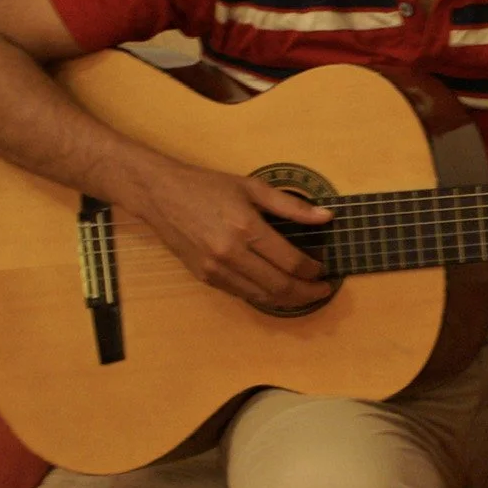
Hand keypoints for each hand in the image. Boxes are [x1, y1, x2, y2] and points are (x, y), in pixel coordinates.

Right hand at [119, 157, 332, 309]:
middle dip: (306, 293)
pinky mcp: (205, 277)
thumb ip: (292, 206)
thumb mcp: (252, 187)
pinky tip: (275, 290)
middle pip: (279, 286)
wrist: (160, 195)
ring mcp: (215, 269)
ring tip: (304, 294)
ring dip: (287, 300)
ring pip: (261, 296)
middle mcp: (230, 253)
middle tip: (322, 291)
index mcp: (246, 228)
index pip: (290, 262)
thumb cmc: (207, 186)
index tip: (323, 270)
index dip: (312, 271)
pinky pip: (242, 294)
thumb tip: (326, 217)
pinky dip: (263, 296)